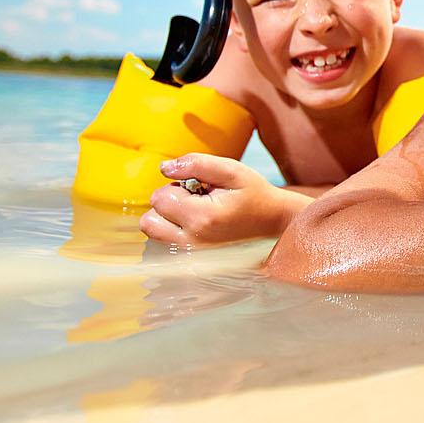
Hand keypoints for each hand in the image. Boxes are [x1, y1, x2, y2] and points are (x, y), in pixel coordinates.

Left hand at [140, 153, 304, 245]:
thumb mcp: (231, 170)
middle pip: (149, 219)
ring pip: (153, 232)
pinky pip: (163, 241)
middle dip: (167, 203)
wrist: (273, 221)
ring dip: (166, 217)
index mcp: (202, 218)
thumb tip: (164, 168)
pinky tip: (194, 221)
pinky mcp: (192, 258)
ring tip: (194, 210)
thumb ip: (196, 164)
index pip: (160, 198)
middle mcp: (193, 241)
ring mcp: (192, 253)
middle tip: (195, 198)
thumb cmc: (254, 194)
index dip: (176, 185)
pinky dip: (171, 228)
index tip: (200, 187)